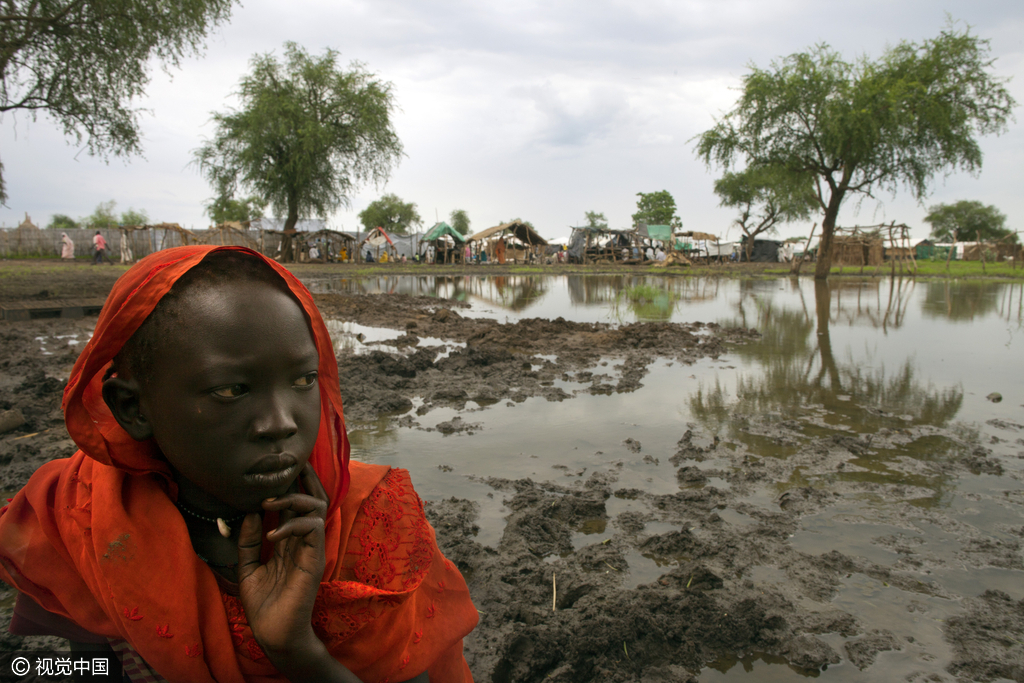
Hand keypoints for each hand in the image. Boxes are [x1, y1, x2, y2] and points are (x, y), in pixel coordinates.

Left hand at [236, 464, 329, 670]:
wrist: (273, 633)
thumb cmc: (263, 604)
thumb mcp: (247, 567)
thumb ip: (247, 541)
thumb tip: (249, 513)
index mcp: (289, 540)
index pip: (296, 504)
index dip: (293, 484)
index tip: (281, 467)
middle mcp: (303, 539)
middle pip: (314, 498)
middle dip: (306, 478)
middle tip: (293, 462)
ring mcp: (311, 547)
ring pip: (316, 507)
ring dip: (294, 498)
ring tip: (268, 501)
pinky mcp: (315, 558)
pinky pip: (312, 529)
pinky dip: (292, 524)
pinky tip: (272, 533)